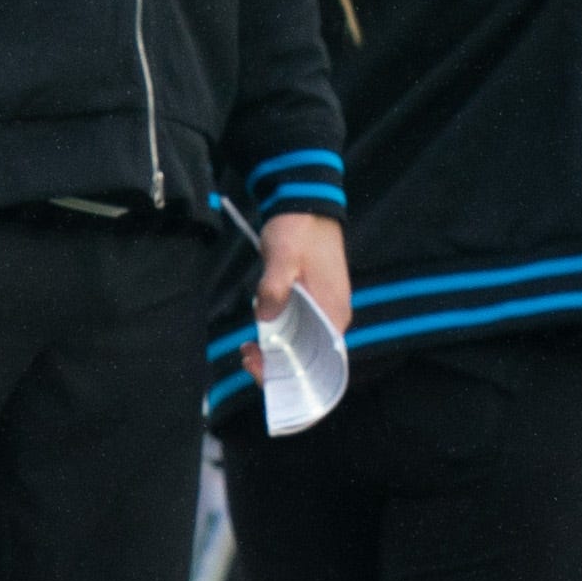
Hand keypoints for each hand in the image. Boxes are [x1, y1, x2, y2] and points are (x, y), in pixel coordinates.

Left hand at [245, 211, 348, 382]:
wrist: (305, 206)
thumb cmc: (299, 230)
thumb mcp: (282, 257)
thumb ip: (274, 288)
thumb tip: (264, 319)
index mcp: (333, 312)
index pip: (321, 361)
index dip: (294, 374)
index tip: (265, 371)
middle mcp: (333, 317)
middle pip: (310, 358)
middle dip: (279, 364)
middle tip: (248, 358)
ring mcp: (324, 310)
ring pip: (302, 345)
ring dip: (277, 352)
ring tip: (248, 349)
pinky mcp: (312, 303)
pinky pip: (298, 329)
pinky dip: (279, 336)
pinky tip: (258, 334)